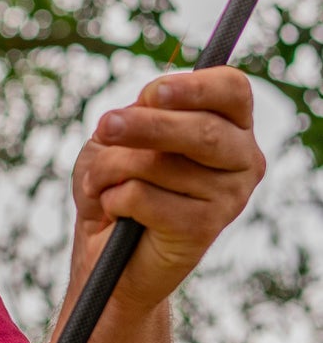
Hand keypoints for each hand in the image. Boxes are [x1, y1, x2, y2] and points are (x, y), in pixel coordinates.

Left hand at [71, 67, 264, 310]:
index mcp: (231, 125)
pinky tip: (115, 212)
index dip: (192, 87)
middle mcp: (243, 158)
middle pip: (201, 129)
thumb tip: (147, 103)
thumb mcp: (118, 138)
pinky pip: (145, 198)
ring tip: (99, 183)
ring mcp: (231, 195)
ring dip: (111, 169)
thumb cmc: (117, 186)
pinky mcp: (205, 228)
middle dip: (144, 125)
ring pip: (162, 164)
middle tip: (104, 126)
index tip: (152, 93)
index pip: (232, 89)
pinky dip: (114, 199)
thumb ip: (137, 115)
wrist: (112, 255)